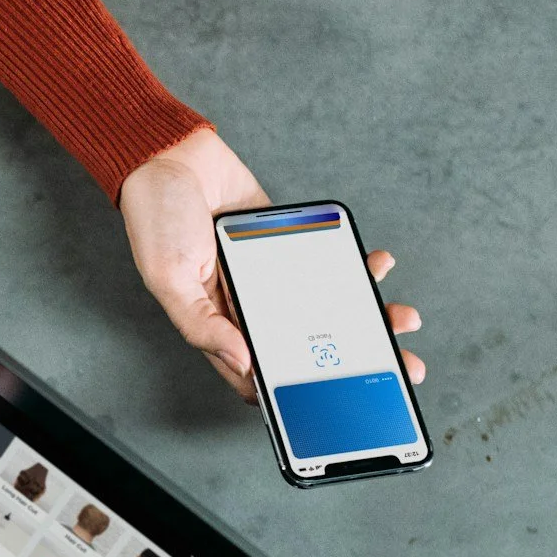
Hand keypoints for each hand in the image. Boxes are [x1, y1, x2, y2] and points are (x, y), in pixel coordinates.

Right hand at [118, 127, 423, 400]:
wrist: (174, 156)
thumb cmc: (156, 219)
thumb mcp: (170, 278)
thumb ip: (202, 325)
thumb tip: (242, 362)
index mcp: (218, 325)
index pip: (263, 374)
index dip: (297, 395)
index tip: (338, 400)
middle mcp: (249, 308)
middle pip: (306, 346)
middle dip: (352, 359)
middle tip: (396, 367)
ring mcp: (272, 278)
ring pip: (326, 307)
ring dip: (365, 314)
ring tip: (401, 319)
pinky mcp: (288, 247)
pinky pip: (329, 263)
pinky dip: (356, 265)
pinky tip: (378, 265)